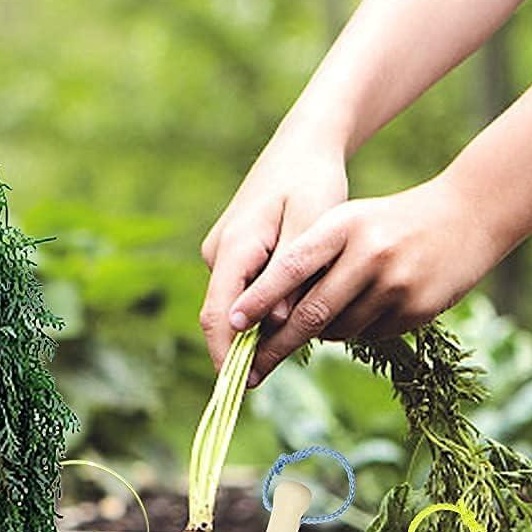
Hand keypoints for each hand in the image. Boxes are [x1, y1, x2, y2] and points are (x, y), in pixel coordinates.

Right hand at [198, 130, 347, 371]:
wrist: (304, 144)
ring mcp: (222, 254)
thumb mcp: (312, 224)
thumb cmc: (314, 180)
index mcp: (235, 246)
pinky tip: (290, 318)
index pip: (218, 314)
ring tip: (287, 350)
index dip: (226, 355)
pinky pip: (243, 292)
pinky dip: (262, 310)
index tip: (241, 387)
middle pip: (221, 316)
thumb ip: (291, 275)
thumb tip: (276, 323)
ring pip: (234, 306)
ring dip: (255, 330)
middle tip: (263, 381)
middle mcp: (218, 253)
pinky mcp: (234, 255)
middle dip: (239, 351)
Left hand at [227, 173, 503, 384]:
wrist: (470, 216)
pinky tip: (375, 304)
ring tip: (339, 306)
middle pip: (311, 314)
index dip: (261, 298)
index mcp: (343, 225)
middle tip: (248, 371)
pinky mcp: (417, 309)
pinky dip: (358, 330)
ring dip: (323, 333)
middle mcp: (369, 253)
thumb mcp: (348, 222)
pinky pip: (369, 336)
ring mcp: (396, 283)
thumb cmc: (389, 223)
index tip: (233, 324)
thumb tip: (266, 318)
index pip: (292, 266)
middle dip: (276, 346)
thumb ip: (309, 260)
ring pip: (338, 331)